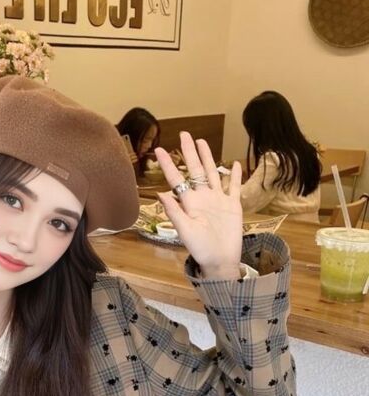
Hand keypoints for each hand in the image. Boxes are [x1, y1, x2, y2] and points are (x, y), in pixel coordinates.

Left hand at [155, 132, 242, 278]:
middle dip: (190, 153)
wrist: (220, 260)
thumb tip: (160, 193)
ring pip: (213, 174)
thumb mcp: (185, 230)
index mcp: (189, 203)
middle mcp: (202, 198)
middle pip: (196, 170)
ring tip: (202, 142)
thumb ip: (174, 212)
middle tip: (184, 134)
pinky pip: (234, 187)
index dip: (168, 165)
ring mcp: (218, 200)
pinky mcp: (233, 205)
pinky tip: (235, 164)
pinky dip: (235, 176)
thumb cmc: (200, 248)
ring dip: (208, 158)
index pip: (176, 179)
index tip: (160, 150)